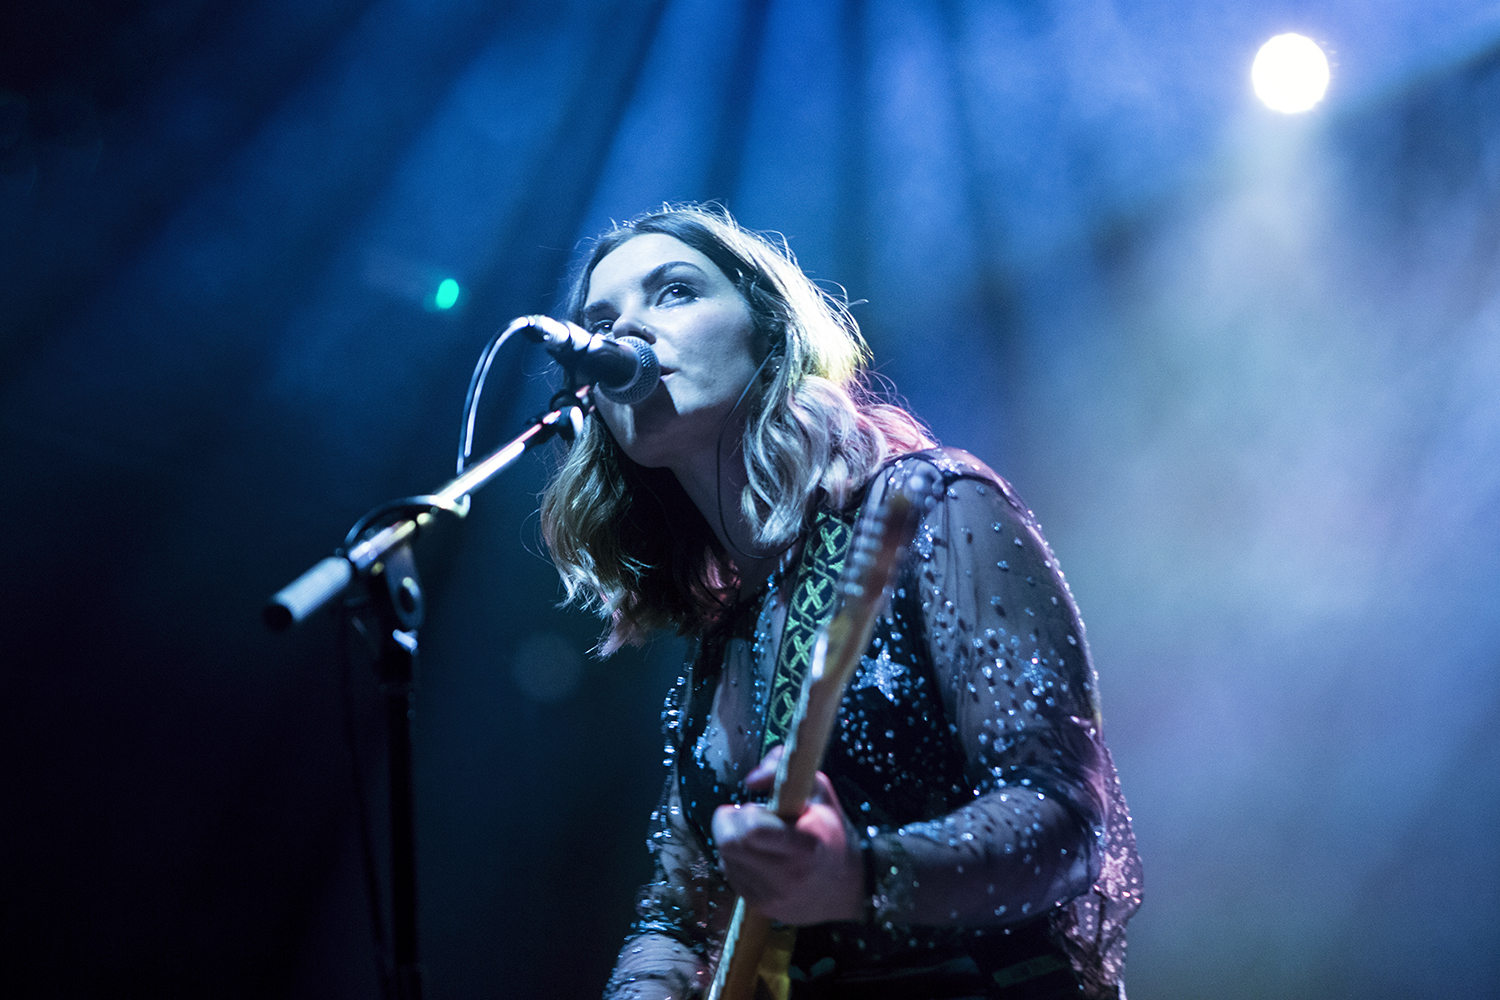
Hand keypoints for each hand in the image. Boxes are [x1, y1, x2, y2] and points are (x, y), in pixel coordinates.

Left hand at [710, 746, 864, 924]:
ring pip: (725, 858)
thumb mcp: (818, 791)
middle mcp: (787, 876)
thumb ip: (783, 769)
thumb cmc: (831, 832)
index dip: (748, 812)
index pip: (753, 830)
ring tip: (758, 838)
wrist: (845, 888)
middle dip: (731, 823)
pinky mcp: (758, 906)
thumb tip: (750, 781)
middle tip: (750, 818)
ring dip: (733, 840)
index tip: (760, 808)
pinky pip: (730, 873)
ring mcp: (771, 896)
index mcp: (807, 846)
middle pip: (729, 842)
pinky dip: (737, 859)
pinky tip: (759, 856)